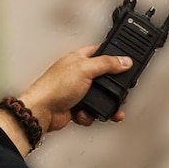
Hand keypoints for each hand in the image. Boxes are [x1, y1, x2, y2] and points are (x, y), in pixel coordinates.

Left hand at [0, 45, 134, 153]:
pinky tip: (86, 113)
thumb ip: (106, 64)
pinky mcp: (76, 107)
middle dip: (112, 88)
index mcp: (78, 59)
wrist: (42, 111)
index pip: (101, 52)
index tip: (126, 61)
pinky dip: (90, 115)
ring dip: (104, 105)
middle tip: (120, 93)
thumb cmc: (54, 87)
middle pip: (103, 78)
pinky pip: (91, 111)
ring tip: (110, 109)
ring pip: (99, 98)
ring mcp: (77, 91)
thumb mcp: (85, 69)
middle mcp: (78, 74)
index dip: (114, 55)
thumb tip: (123, 61)